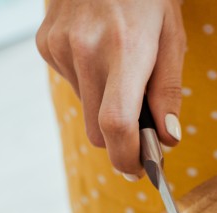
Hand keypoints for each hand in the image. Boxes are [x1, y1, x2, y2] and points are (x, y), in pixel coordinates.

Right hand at [36, 0, 184, 176]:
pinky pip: (71, 84)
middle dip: (120, 140)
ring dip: (105, 106)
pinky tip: (100, 52)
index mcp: (124, 51)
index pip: (117, 124)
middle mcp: (85, 50)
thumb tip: (168, 139)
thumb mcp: (172, 37)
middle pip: (98, 130)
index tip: (140, 170)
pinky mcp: (44, 43)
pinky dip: (89, 82)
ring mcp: (59, 47)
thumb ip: (169, 91)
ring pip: (85, 110)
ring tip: (122, 70)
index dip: (128, 158)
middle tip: (143, 130)